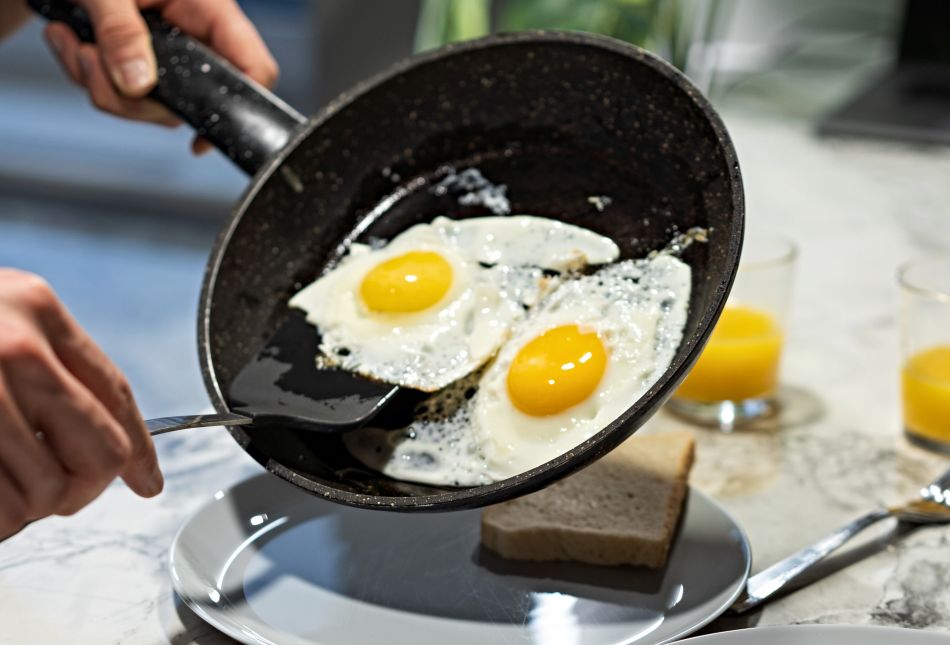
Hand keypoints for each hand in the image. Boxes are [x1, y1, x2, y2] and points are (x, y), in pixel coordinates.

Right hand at [0, 269, 161, 538]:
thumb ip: (49, 364)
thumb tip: (114, 447)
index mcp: (35, 308)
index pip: (116, 395)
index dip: (143, 450)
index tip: (147, 481)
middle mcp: (12, 344)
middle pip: (100, 452)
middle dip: (86, 487)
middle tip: (59, 494)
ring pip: (47, 490)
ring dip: (27, 508)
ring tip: (1, 490)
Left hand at [42, 0, 278, 153]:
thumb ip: (121, 32)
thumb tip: (136, 84)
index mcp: (210, 10)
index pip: (252, 68)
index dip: (241, 109)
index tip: (202, 139)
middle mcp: (196, 39)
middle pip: (188, 104)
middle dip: (129, 98)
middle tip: (89, 57)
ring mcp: (170, 58)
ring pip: (149, 107)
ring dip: (99, 86)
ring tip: (72, 40)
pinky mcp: (142, 67)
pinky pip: (122, 97)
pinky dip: (88, 78)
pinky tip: (72, 42)